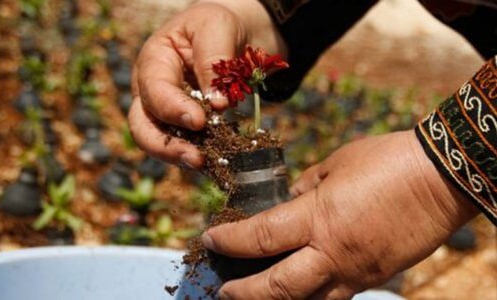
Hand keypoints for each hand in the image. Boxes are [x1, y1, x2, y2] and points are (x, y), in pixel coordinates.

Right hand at [128, 0, 285, 168]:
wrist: (231, 35)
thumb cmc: (217, 25)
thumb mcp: (217, 28)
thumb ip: (214, 61)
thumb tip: (217, 103)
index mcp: (153, 61)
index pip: (154, 90)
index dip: (173, 109)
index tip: (200, 121)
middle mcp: (150, 91)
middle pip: (142, 126)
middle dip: (165, 146)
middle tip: (196, 158)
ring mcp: (164, 112)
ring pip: (159, 143)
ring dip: (181, 157)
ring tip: (207, 165)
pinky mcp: (183, 127)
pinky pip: (184, 147)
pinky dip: (198, 156)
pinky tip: (217, 162)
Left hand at [202, 130, 478, 298]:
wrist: (442, 179)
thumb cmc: (386, 161)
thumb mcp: (335, 164)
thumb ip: (304, 188)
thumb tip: (286, 202)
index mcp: (318, 217)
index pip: (260, 237)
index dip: (229, 240)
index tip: (210, 238)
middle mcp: (332, 253)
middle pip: (277, 288)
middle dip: (244, 293)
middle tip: (224, 289)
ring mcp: (356, 272)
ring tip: (254, 296)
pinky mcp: (375, 277)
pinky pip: (335, 297)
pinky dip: (312, 298)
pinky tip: (300, 291)